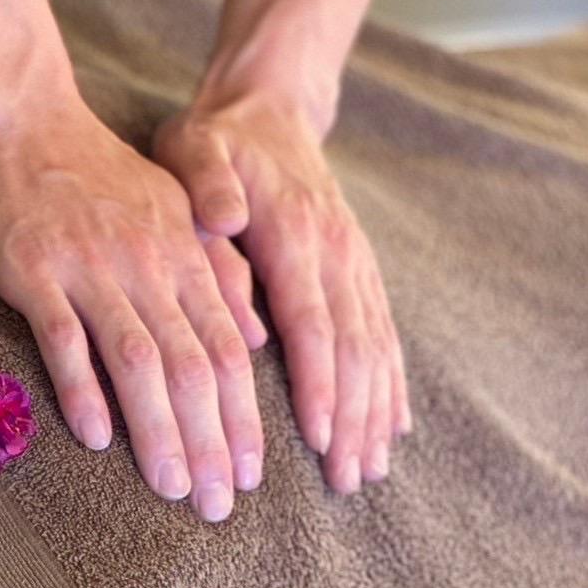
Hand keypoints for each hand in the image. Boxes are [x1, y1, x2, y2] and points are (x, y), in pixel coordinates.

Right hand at [0, 95, 264, 521]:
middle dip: (210, 441)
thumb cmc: (98, 173)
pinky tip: (95, 436)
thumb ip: (218, 272)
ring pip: (137, 360)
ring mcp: (89, 266)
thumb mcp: (174, 211)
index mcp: (185, 254)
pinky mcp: (34, 268)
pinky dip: (82, 389)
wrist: (25, 120)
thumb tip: (258, 341)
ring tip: (170, 487)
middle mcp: (147, 263)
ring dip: (158, 430)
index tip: (250, 475)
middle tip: (218, 503)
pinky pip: (63, 337)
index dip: (243, 417)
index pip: (228, 349)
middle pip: (192, 365)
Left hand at [153, 93, 409, 493]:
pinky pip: (384, 331)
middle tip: (343, 481)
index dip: (317, 381)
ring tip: (367, 470)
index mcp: (294, 231)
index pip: (311, 318)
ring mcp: (355, 259)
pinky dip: (391, 383)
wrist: (268, 106)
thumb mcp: (194, 148)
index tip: (317, 438)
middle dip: (350, 417)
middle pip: (352, 346)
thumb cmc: (216, 138)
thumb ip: (206, 186)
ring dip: (374, 411)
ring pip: (375, 346)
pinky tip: (393, 426)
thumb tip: (224, 226)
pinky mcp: (360, 267)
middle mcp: (336, 250)